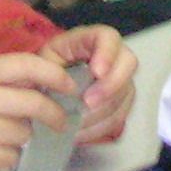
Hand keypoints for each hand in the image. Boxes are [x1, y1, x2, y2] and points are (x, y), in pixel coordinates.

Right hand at [0, 51, 74, 170]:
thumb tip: (41, 85)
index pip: (26, 65)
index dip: (55, 74)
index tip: (70, 85)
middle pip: (34, 103)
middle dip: (54, 113)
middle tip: (61, 120)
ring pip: (24, 133)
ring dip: (23, 136)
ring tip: (6, 134)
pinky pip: (10, 157)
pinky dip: (9, 155)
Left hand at [40, 24, 135, 144]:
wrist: (46, 89)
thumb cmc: (44, 71)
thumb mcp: (42, 62)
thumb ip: (54, 68)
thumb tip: (68, 86)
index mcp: (90, 39)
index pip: (109, 37)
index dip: (108, 53)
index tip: (97, 72)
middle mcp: (113, 55)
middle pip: (128, 64)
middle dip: (109, 87)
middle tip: (87, 103)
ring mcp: (121, 79)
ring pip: (125, 94)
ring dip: (102, 112)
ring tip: (77, 126)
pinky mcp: (121, 102)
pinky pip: (120, 116)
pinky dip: (101, 128)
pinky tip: (82, 133)